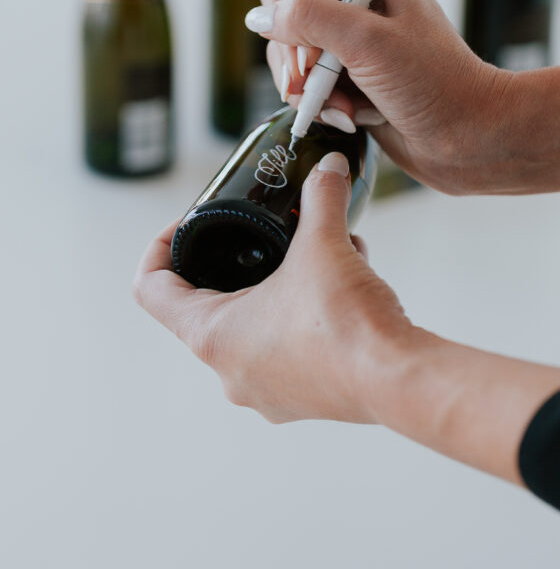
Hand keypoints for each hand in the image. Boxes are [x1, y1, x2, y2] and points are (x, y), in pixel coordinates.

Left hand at [133, 153, 409, 423]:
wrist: (399, 380)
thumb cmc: (346, 323)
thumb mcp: (324, 244)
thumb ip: (321, 198)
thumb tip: (327, 167)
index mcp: (213, 336)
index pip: (151, 290)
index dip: (160, 249)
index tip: (188, 226)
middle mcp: (229, 373)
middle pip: (203, 309)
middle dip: (233, 267)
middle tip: (257, 237)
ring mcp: (265, 393)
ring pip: (251, 331)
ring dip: (274, 292)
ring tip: (313, 259)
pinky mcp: (302, 400)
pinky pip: (287, 352)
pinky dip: (303, 319)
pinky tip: (340, 289)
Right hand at [249, 0, 511, 192]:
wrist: (468, 138)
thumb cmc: (436, 84)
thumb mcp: (369, 43)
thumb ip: (308, 19)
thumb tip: (258, 18)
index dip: (291, 9)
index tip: (315, 52)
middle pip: (280, 7)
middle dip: (296, 54)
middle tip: (320, 81)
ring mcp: (347, 31)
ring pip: (286, 49)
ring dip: (310, 86)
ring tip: (348, 105)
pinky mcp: (344, 67)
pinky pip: (302, 79)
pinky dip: (319, 101)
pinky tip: (351, 113)